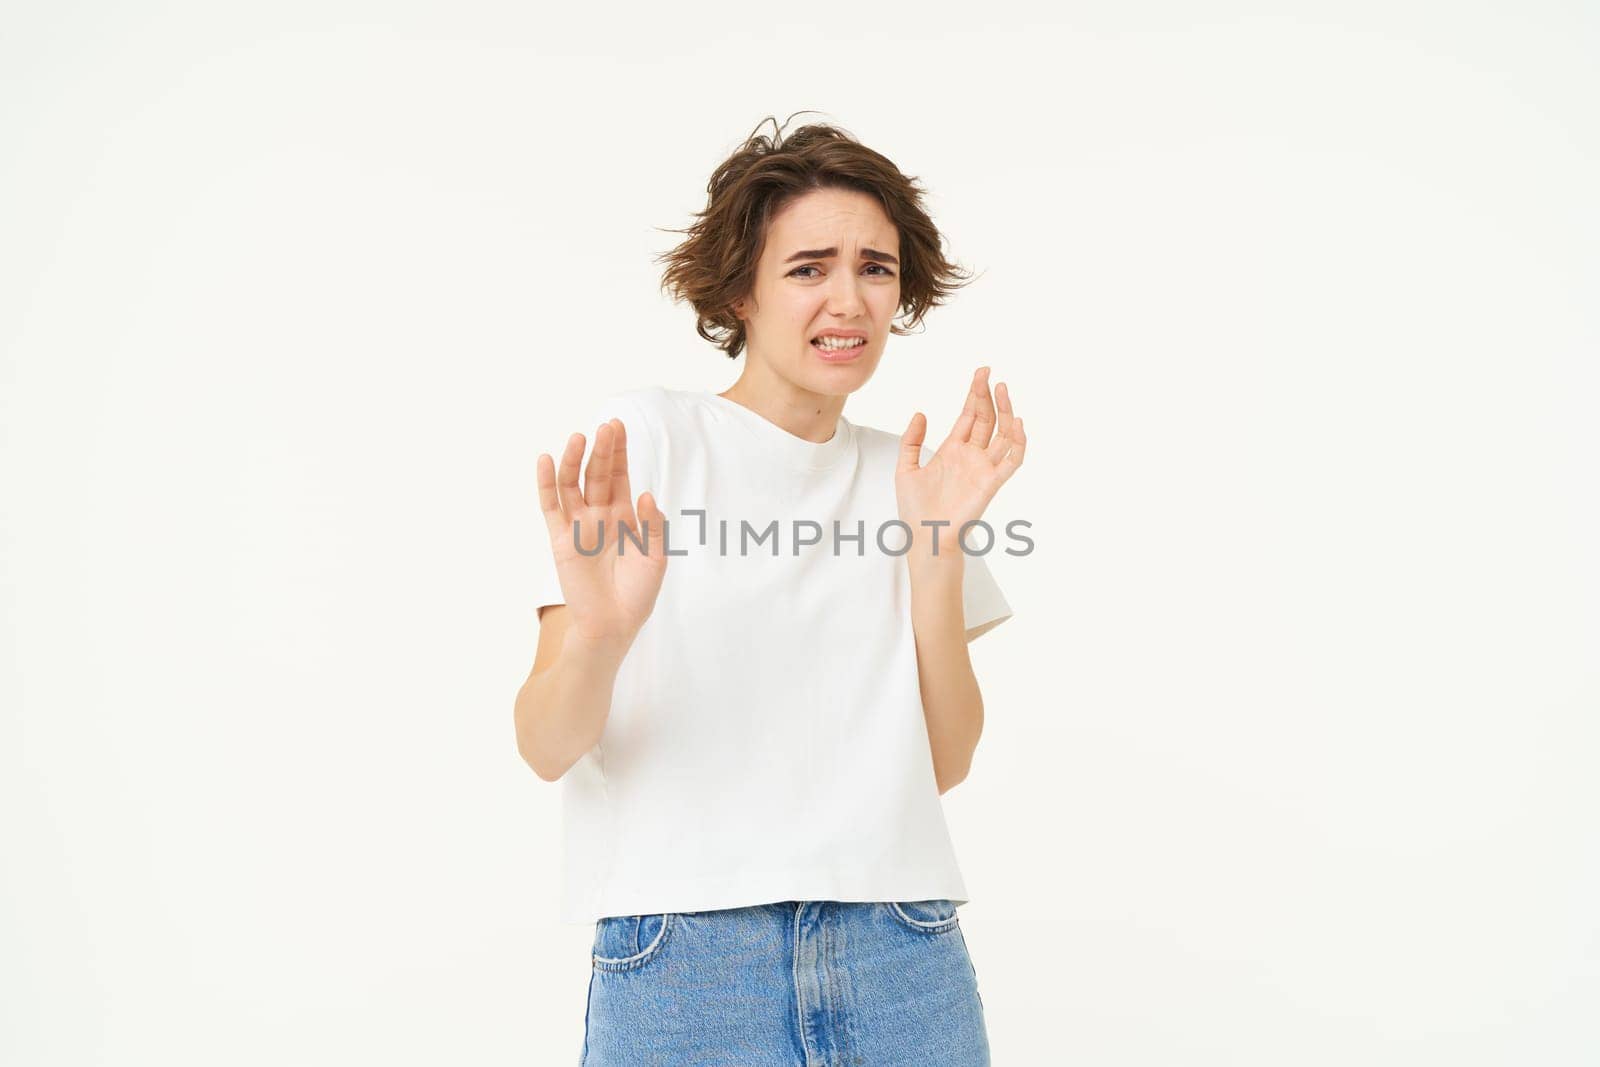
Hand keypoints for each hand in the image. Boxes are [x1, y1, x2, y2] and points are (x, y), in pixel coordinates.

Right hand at [536, 419, 668, 646]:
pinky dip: (546, 483)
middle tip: (605, 427)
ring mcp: (579, 525)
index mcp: (626, 516)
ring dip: (574, 460)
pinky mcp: (560, 539)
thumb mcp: (656, 557)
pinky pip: (551, 506)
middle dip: (602, 450)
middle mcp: (600, 515)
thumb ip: (653, 525)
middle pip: (597, 474)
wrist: (614, 624)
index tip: (617, 426)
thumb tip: (646, 494)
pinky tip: (546, 461)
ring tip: (578, 437)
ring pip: (573, 484)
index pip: (620, 475)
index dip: (619, 451)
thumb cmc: (638, 594)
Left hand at [895, 367, 1026, 557]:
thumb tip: (920, 413)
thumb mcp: (905, 468)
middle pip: (987, 419)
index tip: (981, 372)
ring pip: (1003, 434)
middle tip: (989, 373)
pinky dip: (1018, 442)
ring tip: (1002, 389)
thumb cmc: (915, 509)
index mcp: (953, 450)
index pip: (969, 415)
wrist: (924, 537)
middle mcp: (971, 456)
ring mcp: (983, 468)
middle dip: (988, 395)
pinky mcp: (991, 483)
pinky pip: (1012, 460)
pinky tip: (1016, 422)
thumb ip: (911, 441)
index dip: (975, 393)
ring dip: (1006, 411)